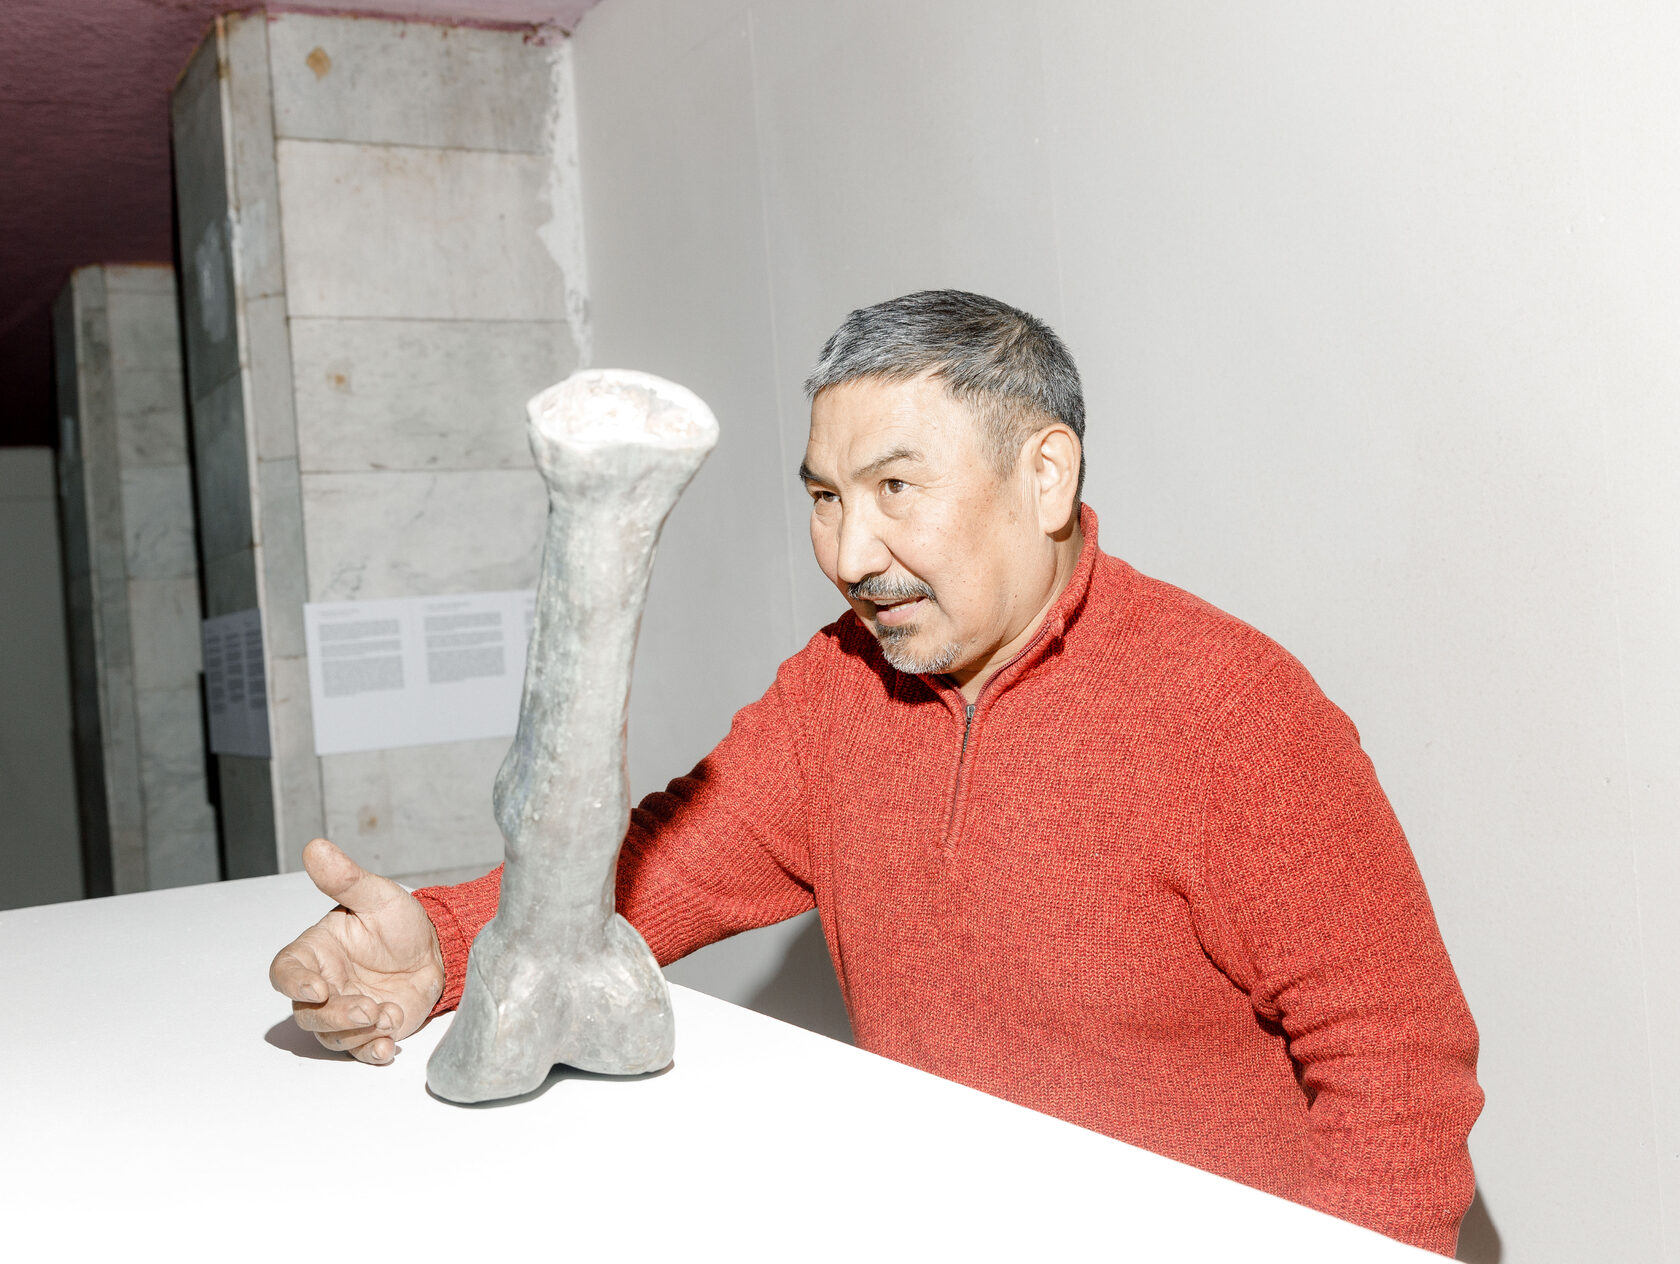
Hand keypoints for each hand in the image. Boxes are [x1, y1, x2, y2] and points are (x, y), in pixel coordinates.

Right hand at [268, 838, 445, 1064]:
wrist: (436, 949)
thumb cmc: (398, 922)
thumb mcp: (377, 896)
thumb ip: (345, 879)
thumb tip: (316, 847)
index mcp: (316, 952)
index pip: (286, 971)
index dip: (294, 983)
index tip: (317, 987)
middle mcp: (324, 985)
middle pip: (308, 1012)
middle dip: (336, 1015)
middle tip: (369, 1010)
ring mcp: (344, 1011)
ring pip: (331, 1034)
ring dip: (357, 1033)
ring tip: (387, 1016)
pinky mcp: (368, 1031)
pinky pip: (359, 1050)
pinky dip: (370, 1052)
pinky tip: (386, 1048)